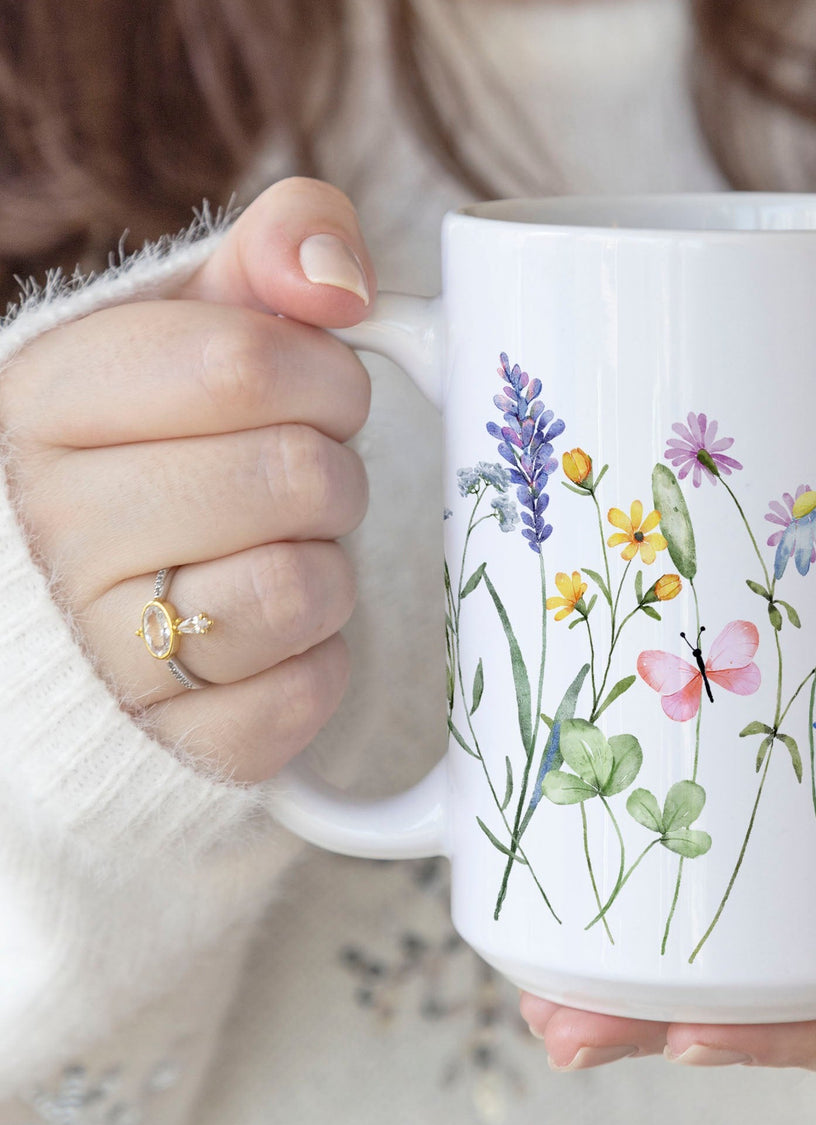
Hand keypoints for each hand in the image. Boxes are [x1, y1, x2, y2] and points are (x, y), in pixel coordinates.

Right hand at [0, 178, 375, 781]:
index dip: (324, 373)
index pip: (243, 362)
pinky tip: (267, 637)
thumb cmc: (170, 445)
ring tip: (272, 553)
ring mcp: (103, 653)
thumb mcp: (200, 322)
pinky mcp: (178, 743)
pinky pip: (311, 690)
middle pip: (294, 475)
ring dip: (327, 564)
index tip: (317, 390)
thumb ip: (272, 253)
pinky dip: (319, 659)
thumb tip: (337, 275)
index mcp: (41, 403)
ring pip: (307, 586)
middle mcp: (51, 531)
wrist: (104, 607)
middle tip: (295, 481)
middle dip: (333, 470)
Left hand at [521, 808, 815, 1082]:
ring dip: (649, 991)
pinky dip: (687, 940)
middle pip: (785, 1023)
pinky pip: (765, 939)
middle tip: (561, 1025)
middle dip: (668, 1028)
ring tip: (543, 989)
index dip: (780, 1039)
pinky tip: (604, 928)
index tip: (687, 1034)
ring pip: (757, 986)